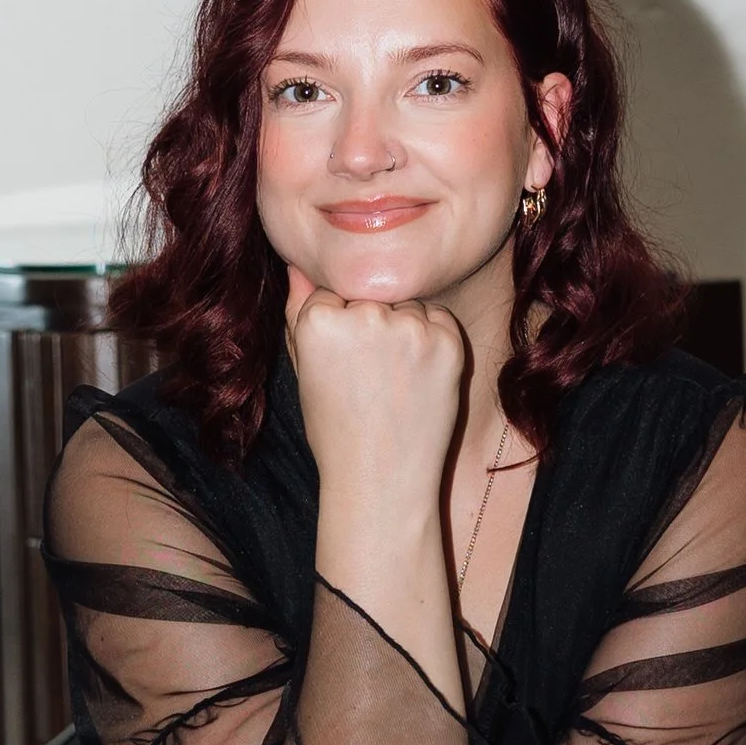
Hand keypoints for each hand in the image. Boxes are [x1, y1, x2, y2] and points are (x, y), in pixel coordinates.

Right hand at [284, 264, 464, 503]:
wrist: (381, 480)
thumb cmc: (335, 430)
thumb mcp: (304, 370)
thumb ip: (298, 312)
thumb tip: (299, 264)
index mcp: (320, 321)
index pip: (329, 294)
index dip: (334, 331)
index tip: (338, 367)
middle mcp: (365, 317)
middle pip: (369, 296)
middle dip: (370, 324)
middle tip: (367, 379)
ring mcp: (410, 329)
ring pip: (406, 304)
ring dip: (403, 329)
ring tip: (392, 382)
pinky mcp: (447, 343)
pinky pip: (437, 318)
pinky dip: (431, 340)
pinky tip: (416, 380)